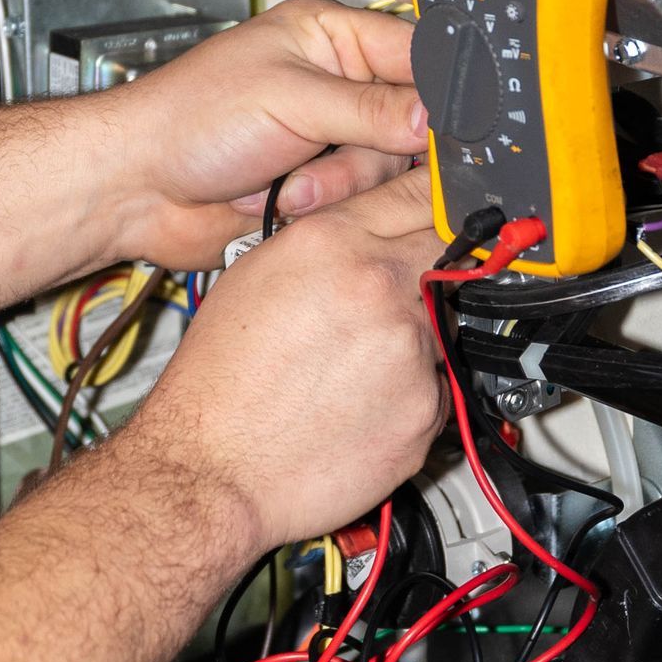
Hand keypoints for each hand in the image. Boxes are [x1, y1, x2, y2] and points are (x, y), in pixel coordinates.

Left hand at [99, 0, 426, 269]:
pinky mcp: (320, 185)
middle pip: (411, 120)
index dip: (436, 92)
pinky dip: (326, 206)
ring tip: (290, 182)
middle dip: (372, 148)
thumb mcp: (288, 99)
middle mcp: (337, 84)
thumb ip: (368, 109)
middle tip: (342, 153)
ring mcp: (329, 138)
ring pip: (387, 168)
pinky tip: (284, 200)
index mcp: (330, 37)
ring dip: (340, 182)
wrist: (139, 188)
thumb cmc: (187, 120)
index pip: (415, 54)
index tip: (444, 127)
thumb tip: (433, 118)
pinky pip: (359, 201)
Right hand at [123, 169, 444, 554]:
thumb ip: (323, 241)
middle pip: (449, 251)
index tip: (452, 203)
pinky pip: (438, 388)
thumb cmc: (217, 382)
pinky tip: (360, 407)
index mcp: (333, 243)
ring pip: (444, 325)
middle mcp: (378, 288)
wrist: (209, 468)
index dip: (440, 199)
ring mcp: (409, 349)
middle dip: (437, 265)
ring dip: (415, 338)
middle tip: (403, 293)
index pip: (420, 194)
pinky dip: (411, 395)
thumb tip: (366, 228)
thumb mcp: (253, 277)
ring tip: (354, 368)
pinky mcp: (426, 410)